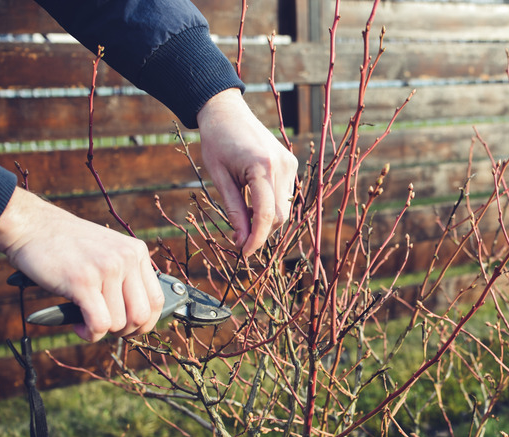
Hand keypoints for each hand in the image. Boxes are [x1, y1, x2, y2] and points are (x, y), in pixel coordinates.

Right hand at [0, 188, 163, 341]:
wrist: (32, 226)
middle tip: (105, 327)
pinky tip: (78, 324)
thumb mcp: (107, 251)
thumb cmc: (66, 244)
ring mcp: (107, 269)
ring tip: (84, 321)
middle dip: (125, 331)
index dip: (145, 322)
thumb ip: (125, 275)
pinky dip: (90, 333)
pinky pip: (99, 323)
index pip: (157, 299)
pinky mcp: (83, 281)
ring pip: (118, 323)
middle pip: (142, 316)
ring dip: (101, 331)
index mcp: (136, 252)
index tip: (128, 328)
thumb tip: (138, 317)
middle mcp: (126, 259)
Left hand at [197, 88, 298, 255]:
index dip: (256, 239)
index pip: (265, 215)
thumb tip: (242, 240)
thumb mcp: (219, 178)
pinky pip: (285, 194)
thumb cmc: (217, 142)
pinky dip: (271, 204)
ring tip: (244, 214)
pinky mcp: (291, 162)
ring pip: (284, 207)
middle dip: (261, 231)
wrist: (227, 112)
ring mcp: (290, 163)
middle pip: (279, 216)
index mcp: (262, 167)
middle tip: (239, 237)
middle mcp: (282, 166)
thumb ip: (234, 211)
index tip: (245, 253)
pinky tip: (254, 199)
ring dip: (266, 218)